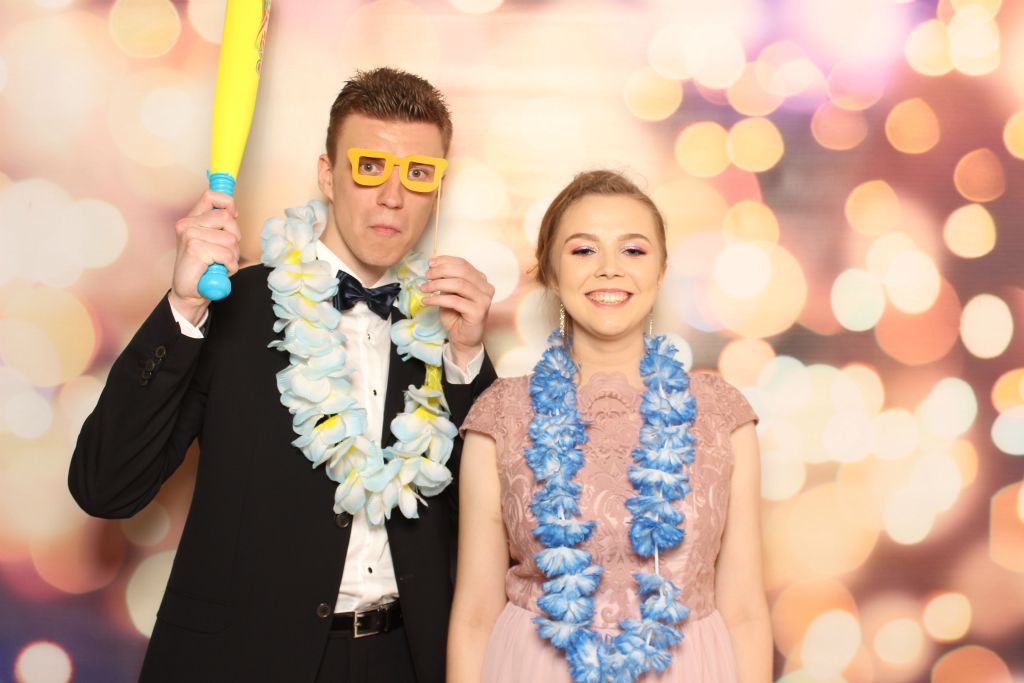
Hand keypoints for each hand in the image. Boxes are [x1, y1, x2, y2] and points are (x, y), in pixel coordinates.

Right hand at [168, 191, 240, 324]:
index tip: (233, 215)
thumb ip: (219, 226)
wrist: (188, 292)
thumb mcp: (212, 241)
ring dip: (232, 255)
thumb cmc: (203, 268)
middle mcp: (187, 224)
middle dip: (235, 238)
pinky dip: (230, 266)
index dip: (227, 203)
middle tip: (226, 252)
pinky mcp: (194, 249)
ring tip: (221, 263)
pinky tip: (219, 270)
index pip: (211, 196)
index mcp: (191, 219)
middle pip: (227, 218)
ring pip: (230, 239)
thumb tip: (233, 211)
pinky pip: (226, 254)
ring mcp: (190, 235)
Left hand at [422, 256, 493, 367]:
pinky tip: (427, 301)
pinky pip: (455, 301)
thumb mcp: (449, 293)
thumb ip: (446, 280)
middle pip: (462, 271)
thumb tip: (433, 267)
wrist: (463, 339)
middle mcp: (486, 287)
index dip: (446, 261)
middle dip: (441, 271)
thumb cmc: (456, 315)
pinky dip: (438, 299)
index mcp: (480, 280)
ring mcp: (484, 300)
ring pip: (459, 284)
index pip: (463, 264)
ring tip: (424, 288)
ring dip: (437, 284)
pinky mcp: (478, 312)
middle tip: (426, 276)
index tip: (430, 262)